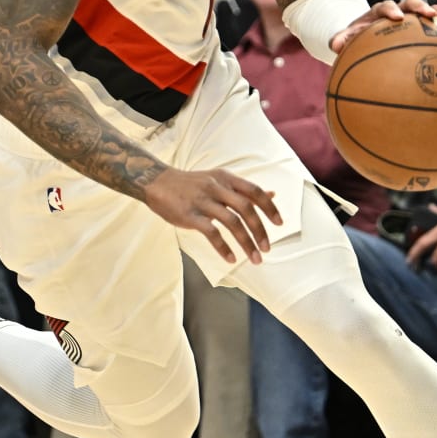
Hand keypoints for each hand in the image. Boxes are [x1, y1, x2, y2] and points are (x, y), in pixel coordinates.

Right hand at [145, 167, 282, 264]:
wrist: (157, 182)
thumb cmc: (191, 184)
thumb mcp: (219, 180)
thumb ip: (244, 189)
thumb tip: (272, 194)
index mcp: (226, 178)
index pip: (254, 191)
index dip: (269, 207)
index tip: (279, 224)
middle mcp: (217, 187)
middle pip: (246, 208)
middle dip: (260, 230)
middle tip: (267, 248)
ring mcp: (203, 201)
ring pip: (232, 222)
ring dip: (246, 243)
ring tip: (254, 258)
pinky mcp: (190, 215)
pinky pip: (211, 233)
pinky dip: (223, 247)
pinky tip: (230, 258)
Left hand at [329, 0, 436, 54]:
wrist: (367, 33)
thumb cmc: (356, 38)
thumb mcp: (347, 38)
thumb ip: (342, 39)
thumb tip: (334, 45)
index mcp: (379, 12)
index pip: (384, 6)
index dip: (390, 9)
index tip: (395, 17)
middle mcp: (399, 10)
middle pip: (412, 2)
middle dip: (422, 7)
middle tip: (429, 15)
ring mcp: (414, 17)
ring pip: (434, 12)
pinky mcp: (426, 26)